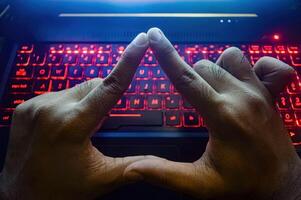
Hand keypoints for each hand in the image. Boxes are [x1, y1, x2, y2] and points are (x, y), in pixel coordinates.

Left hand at [0, 33, 148, 199]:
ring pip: (76, 90)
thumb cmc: (59, 190)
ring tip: (82, 128)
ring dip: (87, 101)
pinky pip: (58, 96)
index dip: (129, 61)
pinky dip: (70, 104)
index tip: (140, 42)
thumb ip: (133, 164)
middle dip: (105, 96)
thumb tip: (157, 160)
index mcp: (72, 124)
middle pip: (93, 85)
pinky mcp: (26, 108)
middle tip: (103, 122)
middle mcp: (51, 108)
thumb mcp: (102, 178)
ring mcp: (35, 106)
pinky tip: (66, 124)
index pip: (110, 86)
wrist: (21, 197)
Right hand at [124, 28, 300, 198]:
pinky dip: (256, 65)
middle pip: (204, 67)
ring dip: (216, 67)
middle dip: (190, 76)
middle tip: (190, 99)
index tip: (155, 37)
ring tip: (212, 88)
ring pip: (232, 57)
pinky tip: (245, 80)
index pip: (187, 78)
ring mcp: (260, 94)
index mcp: (222, 116)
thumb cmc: (242, 184)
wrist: (279, 184)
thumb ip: (165, 174)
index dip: (167, 56)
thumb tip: (134, 167)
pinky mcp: (272, 95)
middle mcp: (242, 98)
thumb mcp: (200, 185)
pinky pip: (271, 64)